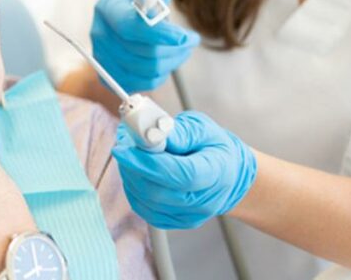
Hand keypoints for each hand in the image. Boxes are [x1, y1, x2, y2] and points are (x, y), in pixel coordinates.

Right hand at [90, 0, 199, 92]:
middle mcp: (100, 33)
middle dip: (175, 49)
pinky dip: (159, 76)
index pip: (130, 26)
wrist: (124, 16)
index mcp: (107, 8)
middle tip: (191, 41)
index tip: (185, 37)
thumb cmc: (140, 1)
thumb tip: (159, 13)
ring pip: (144, 70)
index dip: (159, 34)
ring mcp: (101, 57)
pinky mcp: (108, 76)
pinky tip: (167, 62)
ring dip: (172, 62)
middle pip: (141, 52)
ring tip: (182, 50)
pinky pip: (140, 83)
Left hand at [112, 110, 256, 229]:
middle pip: (157, 190)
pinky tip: (136, 170)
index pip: (178, 175)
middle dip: (132, 166)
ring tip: (131, 154)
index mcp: (216, 173)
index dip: (147, 162)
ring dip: (130, 175)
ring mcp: (189, 215)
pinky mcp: (174, 221)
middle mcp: (204, 201)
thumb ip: (178, 132)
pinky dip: (133, 187)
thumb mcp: (203, 129)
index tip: (123, 148)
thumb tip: (150, 133)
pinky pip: (143, 207)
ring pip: (145, 200)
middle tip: (124, 145)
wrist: (227, 174)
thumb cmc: (213, 148)